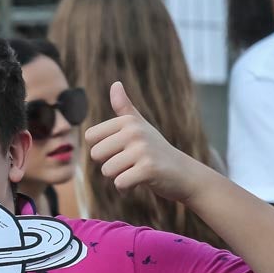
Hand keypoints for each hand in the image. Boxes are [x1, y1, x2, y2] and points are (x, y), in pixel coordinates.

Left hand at [85, 81, 208, 204]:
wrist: (182, 173)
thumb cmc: (156, 150)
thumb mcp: (140, 126)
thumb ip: (124, 107)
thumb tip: (115, 84)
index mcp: (128, 120)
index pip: (91, 137)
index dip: (102, 149)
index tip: (121, 150)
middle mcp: (135, 131)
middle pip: (96, 155)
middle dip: (109, 164)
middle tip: (129, 163)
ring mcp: (142, 150)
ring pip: (107, 171)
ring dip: (118, 177)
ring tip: (135, 172)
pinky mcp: (148, 169)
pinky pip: (120, 183)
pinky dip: (126, 189)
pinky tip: (138, 184)